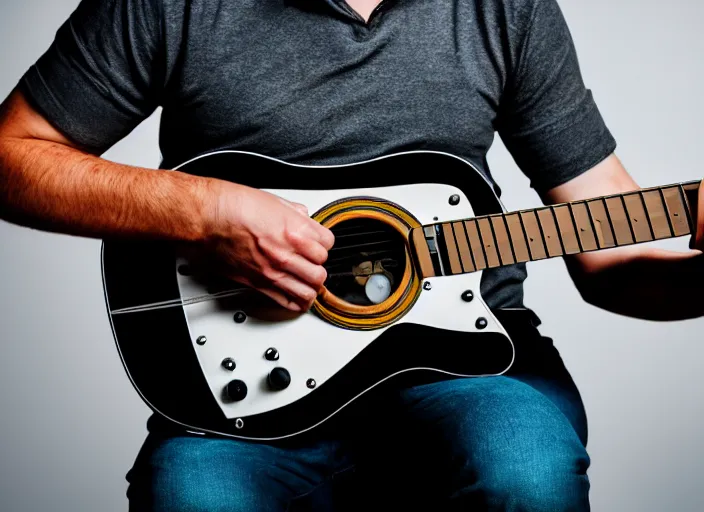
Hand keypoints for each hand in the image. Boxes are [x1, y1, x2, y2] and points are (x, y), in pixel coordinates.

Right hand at [195, 181, 334, 310]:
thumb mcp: (270, 199)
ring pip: (310, 290)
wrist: (203, 218)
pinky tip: (297, 296)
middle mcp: (287, 252)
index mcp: (293, 229)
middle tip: (312, 263)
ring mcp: (273, 271)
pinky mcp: (258, 284)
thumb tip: (300, 215)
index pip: (328, 244)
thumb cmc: (228, 205)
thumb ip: (291, 212)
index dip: (323, 244)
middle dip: (318, 267)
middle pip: (321, 271)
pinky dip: (297, 302)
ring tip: (307, 281)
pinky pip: (288, 302)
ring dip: (310, 286)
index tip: (317, 243)